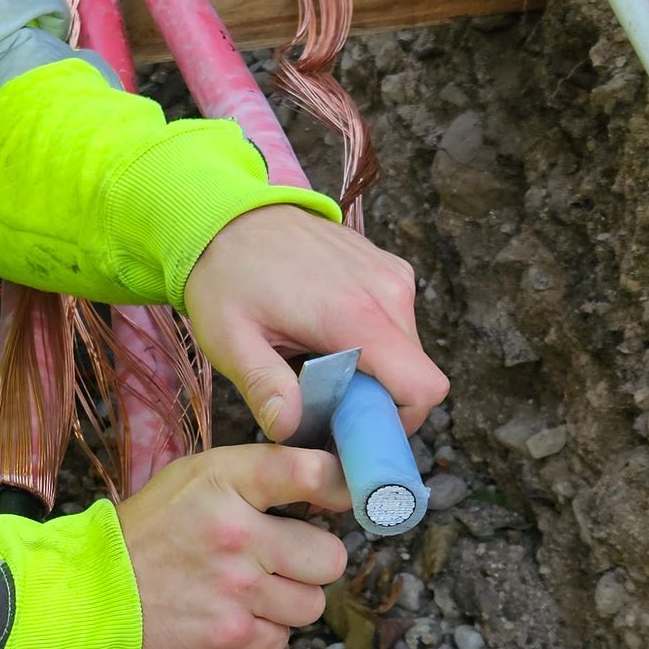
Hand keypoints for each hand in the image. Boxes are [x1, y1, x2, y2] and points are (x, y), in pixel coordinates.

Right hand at [117, 445, 350, 648]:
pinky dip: (256, 634)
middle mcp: (235, 538)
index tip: (343, 497)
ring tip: (244, 591)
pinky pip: (276, 641)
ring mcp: (234, 596)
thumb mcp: (195, 478)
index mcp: (224, 484)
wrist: (88, 596)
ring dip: (285, 602)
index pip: (311, 473)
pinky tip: (223, 617)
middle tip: (278, 560)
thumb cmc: (148, 532)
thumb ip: (259, 475)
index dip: (341, 486)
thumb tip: (334, 486)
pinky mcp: (228, 642)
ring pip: (310, 606)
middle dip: (310, 562)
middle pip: (331, 558)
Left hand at [184, 206, 447, 440]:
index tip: (352, 433)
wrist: (226, 214)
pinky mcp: (387, 268)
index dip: (397, 425)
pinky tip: (324, 336)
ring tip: (316, 365)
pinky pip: (396, 324)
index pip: (422, 389)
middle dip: (375, 403)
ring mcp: (392, 276)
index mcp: (356, 314)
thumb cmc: (225, 277)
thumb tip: (292, 431)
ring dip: (371, 372)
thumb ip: (265, 388)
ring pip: (406, 353)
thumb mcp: (231, 340)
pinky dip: (370, 343)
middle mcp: (388, 292)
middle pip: (414, 377)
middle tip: (322, 404)